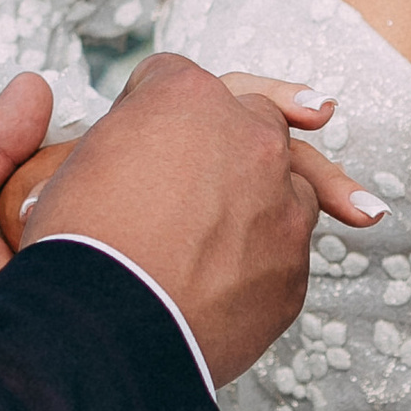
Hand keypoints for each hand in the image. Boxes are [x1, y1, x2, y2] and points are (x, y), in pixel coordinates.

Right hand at [22, 51, 360, 387]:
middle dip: (269, 117)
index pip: (180, 79)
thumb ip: (118, 141)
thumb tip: (130, 158)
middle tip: (318, 110)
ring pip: (293, 183)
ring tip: (339, 212)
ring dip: (282, 198)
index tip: (169, 121)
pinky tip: (256, 277)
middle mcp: (247, 136)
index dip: (159, 103)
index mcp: (185, 96)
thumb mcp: (72, 165)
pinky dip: (272, 259)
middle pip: (261, 116)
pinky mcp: (293, 266)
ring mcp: (281, 201)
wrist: (104, 331)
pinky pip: (289, 251)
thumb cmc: (77, 247)